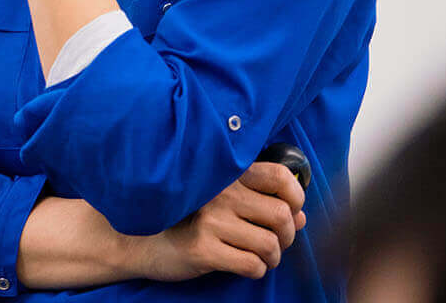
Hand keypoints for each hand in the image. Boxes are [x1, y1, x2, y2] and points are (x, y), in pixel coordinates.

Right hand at [132, 162, 306, 281]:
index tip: (291, 212)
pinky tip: (244, 266)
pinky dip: (256, 270)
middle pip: (281, 215)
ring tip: (260, 257)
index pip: (279, 176)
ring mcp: (210, 219)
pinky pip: (252, 265)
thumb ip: (263, 204)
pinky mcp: (203, 248)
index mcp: (227, 176)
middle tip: (276, 244)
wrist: (144, 242)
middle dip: (287, 237)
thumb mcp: (225, 204)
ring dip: (272, 258)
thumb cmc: (189, 221)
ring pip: (270, 244)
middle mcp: (220, 192)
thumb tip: (301, 216)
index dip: (295, 198)